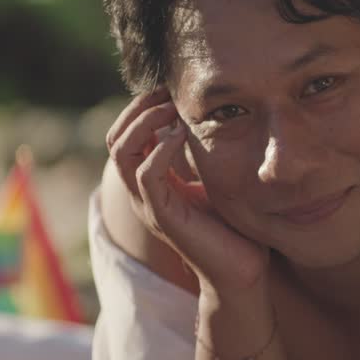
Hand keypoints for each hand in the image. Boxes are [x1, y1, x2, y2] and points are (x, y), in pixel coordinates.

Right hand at [105, 88, 269, 295]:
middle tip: (166, 92)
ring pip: (122, 153)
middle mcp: (144, 192)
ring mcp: (150, 205)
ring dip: (145, 123)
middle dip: (138, 108)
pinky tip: (180, 135)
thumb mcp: (217, 178)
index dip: (142, 107)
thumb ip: (204, 152)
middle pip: (116, 138)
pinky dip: (159, 150)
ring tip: (171, 109)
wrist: (243, 271)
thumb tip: (215, 115)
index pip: (126, 134)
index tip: (169, 88)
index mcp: (153, 181)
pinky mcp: (164, 217)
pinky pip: (146, 176)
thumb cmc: (234, 225)